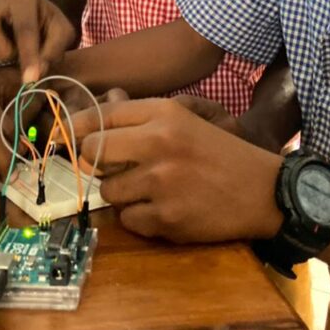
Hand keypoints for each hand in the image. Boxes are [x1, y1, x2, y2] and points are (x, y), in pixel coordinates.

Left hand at [72, 98, 282, 242]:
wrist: (263, 191)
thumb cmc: (219, 152)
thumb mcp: (185, 120)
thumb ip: (141, 114)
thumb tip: (100, 108)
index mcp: (164, 114)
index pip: (101, 116)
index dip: (77, 127)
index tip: (66, 135)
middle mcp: (158, 144)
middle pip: (92, 152)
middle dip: (94, 161)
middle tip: (109, 167)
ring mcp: (161, 184)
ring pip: (107, 191)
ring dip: (120, 193)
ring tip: (148, 189)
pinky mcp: (166, 219)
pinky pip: (128, 220)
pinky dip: (139, 218)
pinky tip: (162, 208)